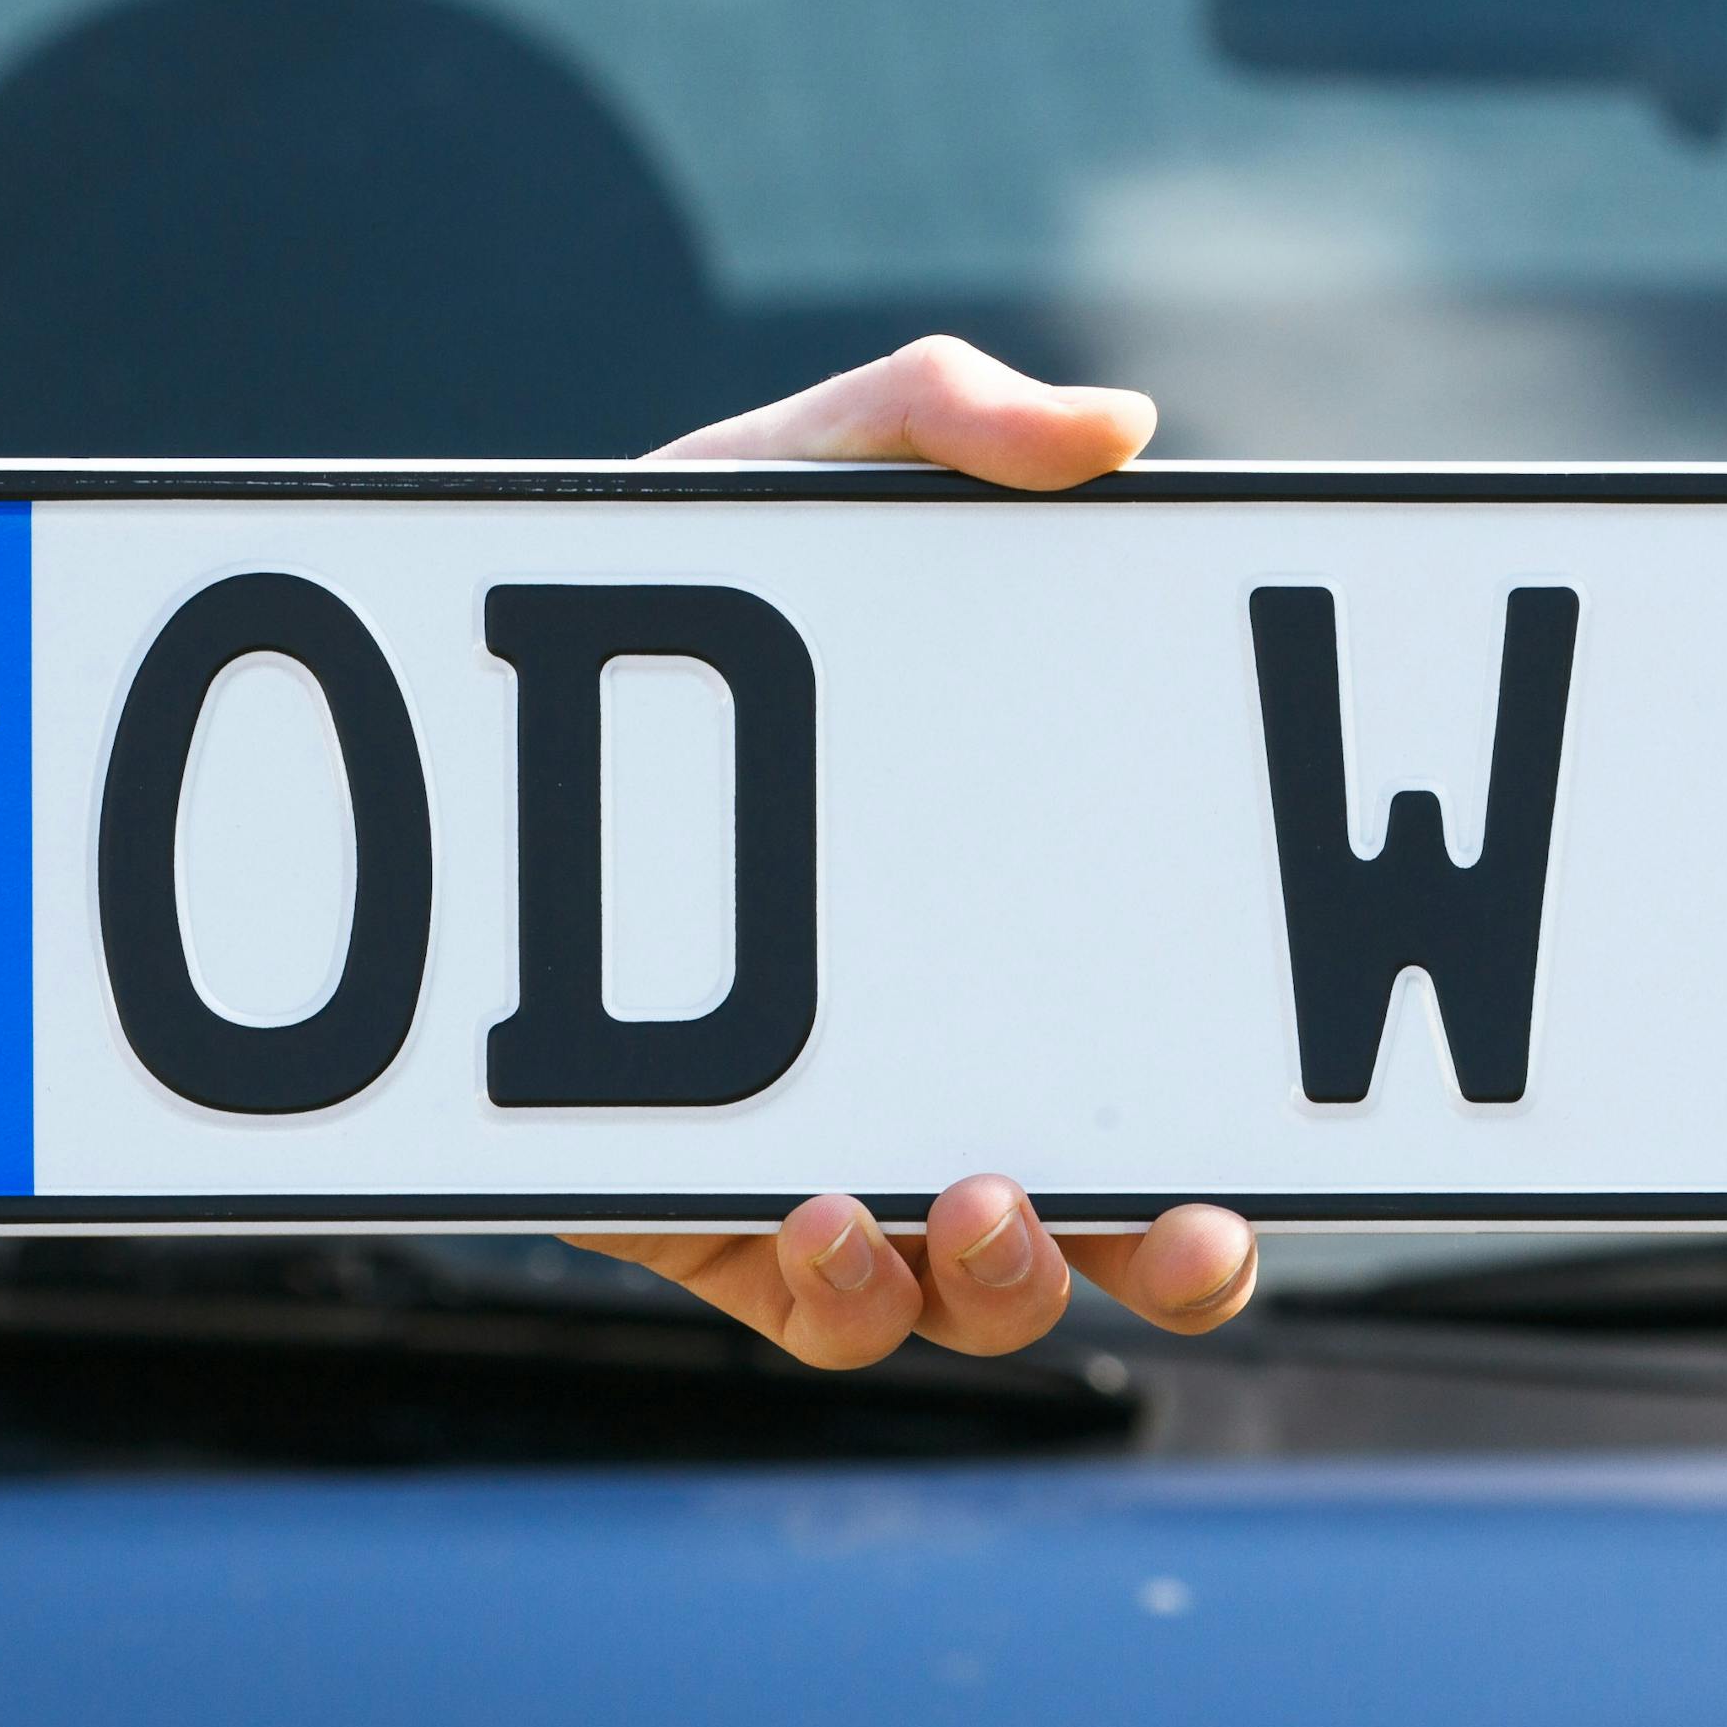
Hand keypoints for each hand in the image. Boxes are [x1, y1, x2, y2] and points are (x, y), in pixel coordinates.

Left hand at [562, 338, 1258, 1366]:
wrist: (450, 689)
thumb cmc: (682, 591)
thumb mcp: (804, 481)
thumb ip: (938, 418)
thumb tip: (1111, 425)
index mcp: (1030, 948)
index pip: (1181, 1099)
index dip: (1244, 1172)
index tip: (1275, 1165)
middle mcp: (951, 1080)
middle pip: (1116, 1240)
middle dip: (1177, 1265)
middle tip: (1188, 1231)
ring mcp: (824, 1154)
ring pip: (960, 1300)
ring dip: (1010, 1284)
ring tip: (988, 1204)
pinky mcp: (680, 1206)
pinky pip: (792, 1307)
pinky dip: (840, 1292)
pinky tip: (829, 1215)